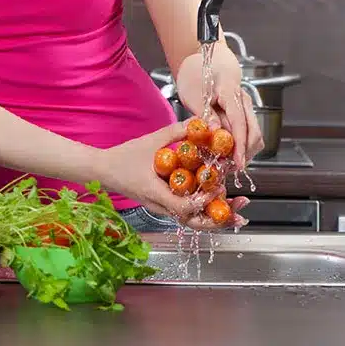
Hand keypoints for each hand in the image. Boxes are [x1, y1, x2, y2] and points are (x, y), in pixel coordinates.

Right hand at [99, 119, 248, 229]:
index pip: (184, 207)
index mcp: (156, 193)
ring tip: (237, 211)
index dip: (204, 201)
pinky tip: (218, 202)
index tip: (217, 189)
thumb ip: (176, 132)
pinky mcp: (164, 205)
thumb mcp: (150, 141)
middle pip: (194, 222)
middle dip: (220, 219)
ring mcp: (162, 208)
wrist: (103, 170)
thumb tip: (200, 123)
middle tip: (241, 212)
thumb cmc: (123, 157)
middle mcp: (160, 206)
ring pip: (192, 220)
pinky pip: (187, 212)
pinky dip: (204, 210)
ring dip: (215, 217)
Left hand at [174, 51, 263, 168]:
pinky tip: (228, 152)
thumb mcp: (194, 94)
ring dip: (244, 150)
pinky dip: (241, 143)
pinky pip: (248, 130)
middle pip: (253, 132)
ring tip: (226, 163)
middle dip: (244, 153)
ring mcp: (246, 105)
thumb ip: (205, 114)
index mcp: (231, 92)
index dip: (240, 146)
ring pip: (254, 133)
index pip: (239, 123)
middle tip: (228, 168)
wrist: (202, 58)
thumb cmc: (195, 73)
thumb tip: (215, 133)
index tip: (238, 163)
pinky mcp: (244, 111)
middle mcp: (244, 99)